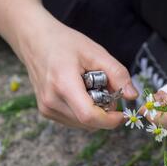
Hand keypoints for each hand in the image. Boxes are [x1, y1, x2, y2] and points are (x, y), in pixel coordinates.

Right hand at [19, 13, 137, 129]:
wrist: (34, 40)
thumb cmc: (64, 43)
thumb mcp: (95, 52)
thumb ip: (117, 74)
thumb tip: (132, 96)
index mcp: (63, 84)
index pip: (89, 116)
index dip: (109, 120)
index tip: (121, 113)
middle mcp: (52, 101)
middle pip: (89, 123)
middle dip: (104, 113)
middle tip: (105, 91)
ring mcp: (47, 109)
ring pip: (83, 125)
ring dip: (95, 113)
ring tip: (90, 89)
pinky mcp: (46, 112)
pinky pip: (74, 121)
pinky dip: (84, 113)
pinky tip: (80, 94)